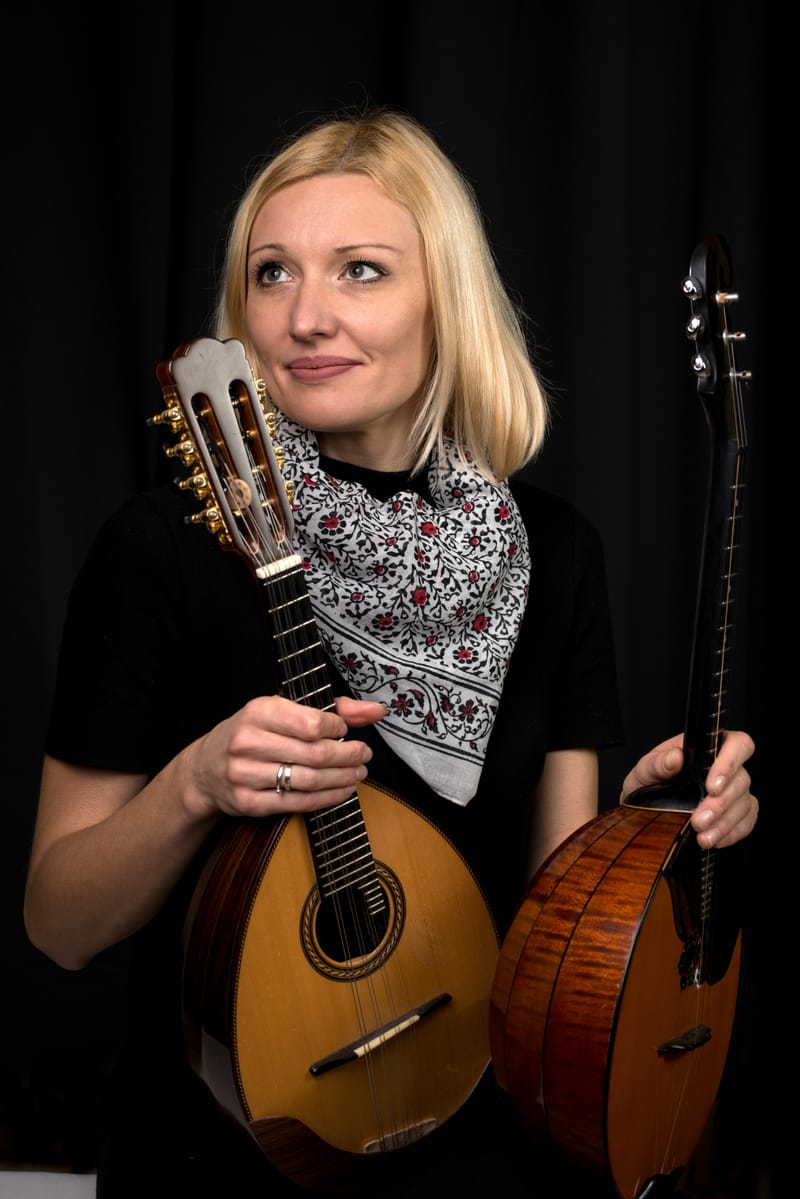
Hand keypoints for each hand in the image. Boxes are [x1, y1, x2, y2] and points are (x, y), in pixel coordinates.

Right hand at [183, 694, 385, 820]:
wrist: (205, 769)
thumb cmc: (253, 734)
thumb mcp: (282, 709)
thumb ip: (331, 707)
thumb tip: (375, 710)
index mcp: (258, 711)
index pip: (311, 723)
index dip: (338, 729)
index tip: (347, 732)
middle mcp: (248, 741)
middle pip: (314, 754)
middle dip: (348, 756)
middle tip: (363, 755)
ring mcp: (245, 774)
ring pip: (308, 780)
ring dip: (342, 779)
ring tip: (358, 773)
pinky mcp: (248, 803)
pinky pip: (296, 803)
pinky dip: (326, 799)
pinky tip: (341, 791)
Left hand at [620, 730, 757, 848]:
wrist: (644, 808)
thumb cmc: (649, 782)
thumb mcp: (645, 770)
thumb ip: (658, 763)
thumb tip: (675, 758)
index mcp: (705, 748)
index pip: (735, 744)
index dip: (730, 763)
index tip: (712, 786)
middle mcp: (724, 767)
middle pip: (741, 779)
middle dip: (721, 804)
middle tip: (699, 820)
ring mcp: (733, 789)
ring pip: (744, 803)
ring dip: (724, 823)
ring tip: (702, 837)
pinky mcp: (737, 811)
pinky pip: (747, 821)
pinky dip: (732, 833)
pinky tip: (714, 839)